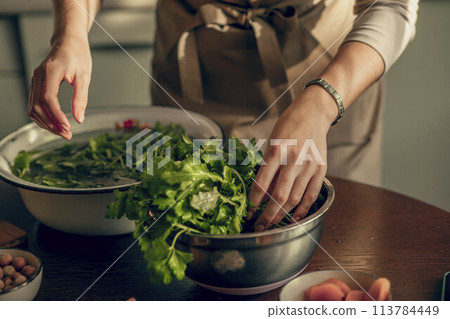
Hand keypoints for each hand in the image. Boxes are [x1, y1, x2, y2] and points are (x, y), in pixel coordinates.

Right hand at [28, 34, 91, 139]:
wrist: (69, 42)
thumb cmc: (78, 55)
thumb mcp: (84, 76)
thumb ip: (81, 98)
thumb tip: (79, 119)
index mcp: (50, 71)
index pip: (47, 98)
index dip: (56, 115)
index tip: (67, 127)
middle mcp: (38, 76)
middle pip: (37, 107)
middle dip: (51, 124)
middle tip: (67, 134)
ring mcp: (35, 80)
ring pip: (33, 108)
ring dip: (46, 123)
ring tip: (63, 132)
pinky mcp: (37, 85)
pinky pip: (34, 104)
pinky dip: (43, 117)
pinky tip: (56, 124)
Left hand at [248, 86, 336, 230]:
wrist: (314, 113)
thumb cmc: (288, 125)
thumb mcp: (272, 142)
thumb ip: (269, 166)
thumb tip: (263, 192)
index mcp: (277, 151)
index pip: (262, 183)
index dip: (254, 202)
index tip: (248, 212)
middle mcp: (294, 160)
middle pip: (279, 197)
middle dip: (267, 216)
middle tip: (259, 227)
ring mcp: (310, 166)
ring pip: (295, 199)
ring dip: (282, 216)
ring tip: (273, 225)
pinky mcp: (321, 170)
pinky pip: (312, 195)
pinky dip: (303, 210)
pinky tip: (294, 218)